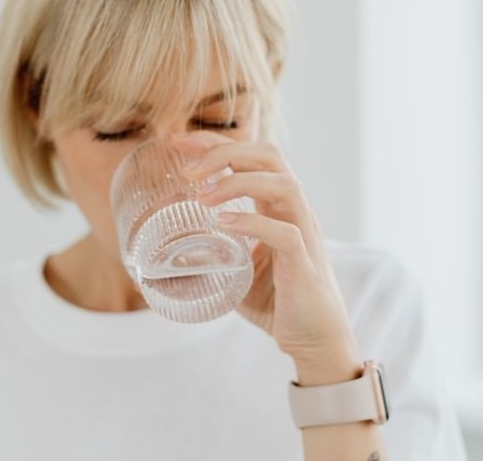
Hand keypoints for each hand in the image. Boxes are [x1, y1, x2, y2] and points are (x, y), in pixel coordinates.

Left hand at [169, 131, 362, 383]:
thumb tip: (168, 255)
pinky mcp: (304, 264)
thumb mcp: (235, 271)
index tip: (177, 141)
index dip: (215, 142)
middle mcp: (294, 211)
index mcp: (277, 206)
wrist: (314, 341)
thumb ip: (210, 257)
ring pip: (283, 185)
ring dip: (238, 183)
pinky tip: (223, 224)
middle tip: (188, 168)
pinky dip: (252, 223)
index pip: (250, 157)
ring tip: (202, 197)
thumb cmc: (277, 302)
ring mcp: (303, 234)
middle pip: (269, 156)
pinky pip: (285, 232)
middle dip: (225, 151)